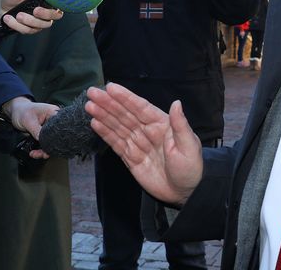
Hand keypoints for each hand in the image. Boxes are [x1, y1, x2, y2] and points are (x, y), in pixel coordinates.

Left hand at [0, 0, 63, 33]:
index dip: (57, 3)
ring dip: (29, 21)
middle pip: (56, 15)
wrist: (2, 4)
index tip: (47, 2)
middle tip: (35, 11)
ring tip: (18, 15)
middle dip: (46, 14)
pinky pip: (29, 30)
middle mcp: (47, 8)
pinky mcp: (32, 28)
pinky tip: (9, 18)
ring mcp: (41, 19)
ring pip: (42, 25)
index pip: (60, 0)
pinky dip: (17, 25)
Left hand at [2, 97, 58, 158]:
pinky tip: (34, 152)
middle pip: (56, 137)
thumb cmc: (22, 111)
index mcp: (53, 113)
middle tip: (42, 154)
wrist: (16, 111)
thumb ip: (37, 131)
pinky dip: (40, 149)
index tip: (49, 148)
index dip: (56, 139)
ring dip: (43, 151)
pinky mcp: (44, 133)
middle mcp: (54, 121)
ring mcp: (49, 128)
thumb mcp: (28, 121)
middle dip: (49, 148)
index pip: (59, 128)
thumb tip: (43, 141)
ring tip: (34, 154)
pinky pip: (45, 143)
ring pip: (51, 142)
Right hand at [85, 83, 202, 205]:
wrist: (184, 193)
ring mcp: (138, 144)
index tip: (110, 88)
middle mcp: (148, 130)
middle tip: (91, 92)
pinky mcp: (131, 158)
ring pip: (118, 127)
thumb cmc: (191, 167)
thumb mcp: (189, 146)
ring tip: (89, 106)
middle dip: (108, 103)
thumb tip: (176, 103)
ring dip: (103, 116)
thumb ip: (180, 125)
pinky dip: (105, 134)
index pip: (140, 108)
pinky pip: (116, 143)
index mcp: (162, 124)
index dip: (125, 98)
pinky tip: (95, 123)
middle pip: (125, 115)